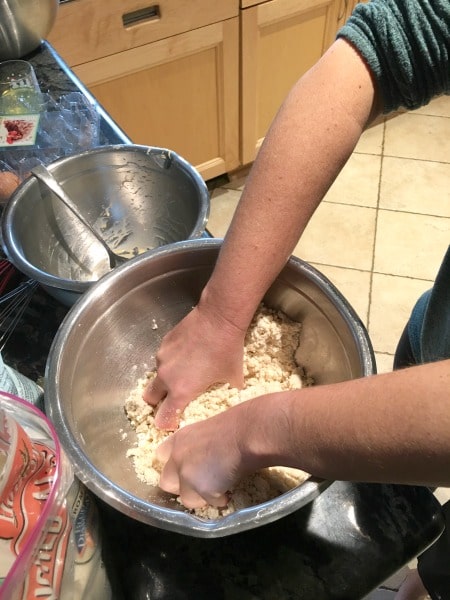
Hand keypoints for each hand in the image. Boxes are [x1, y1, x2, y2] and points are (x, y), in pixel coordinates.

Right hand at [144, 304, 245, 429]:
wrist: (219, 318)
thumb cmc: (228, 350)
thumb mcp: (233, 379)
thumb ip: (226, 393)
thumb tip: (232, 398)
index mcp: (181, 391)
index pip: (162, 419)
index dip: (167, 423)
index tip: (174, 421)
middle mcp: (166, 376)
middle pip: (149, 398)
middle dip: (158, 402)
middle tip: (173, 399)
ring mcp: (162, 358)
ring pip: (157, 375)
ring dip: (167, 378)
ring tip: (187, 370)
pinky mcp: (164, 342)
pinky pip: (162, 358)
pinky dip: (171, 361)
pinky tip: (188, 353)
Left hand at [156, 404, 250, 508]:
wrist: (247, 433)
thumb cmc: (236, 427)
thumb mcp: (206, 432)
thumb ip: (194, 449)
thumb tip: (199, 464)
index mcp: (179, 439)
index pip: (161, 456)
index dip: (174, 465)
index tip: (186, 468)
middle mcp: (177, 457)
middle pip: (166, 482)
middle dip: (182, 486)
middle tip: (200, 483)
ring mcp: (187, 474)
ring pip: (185, 499)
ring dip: (201, 496)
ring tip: (219, 487)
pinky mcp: (201, 489)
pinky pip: (206, 504)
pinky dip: (218, 500)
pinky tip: (228, 490)